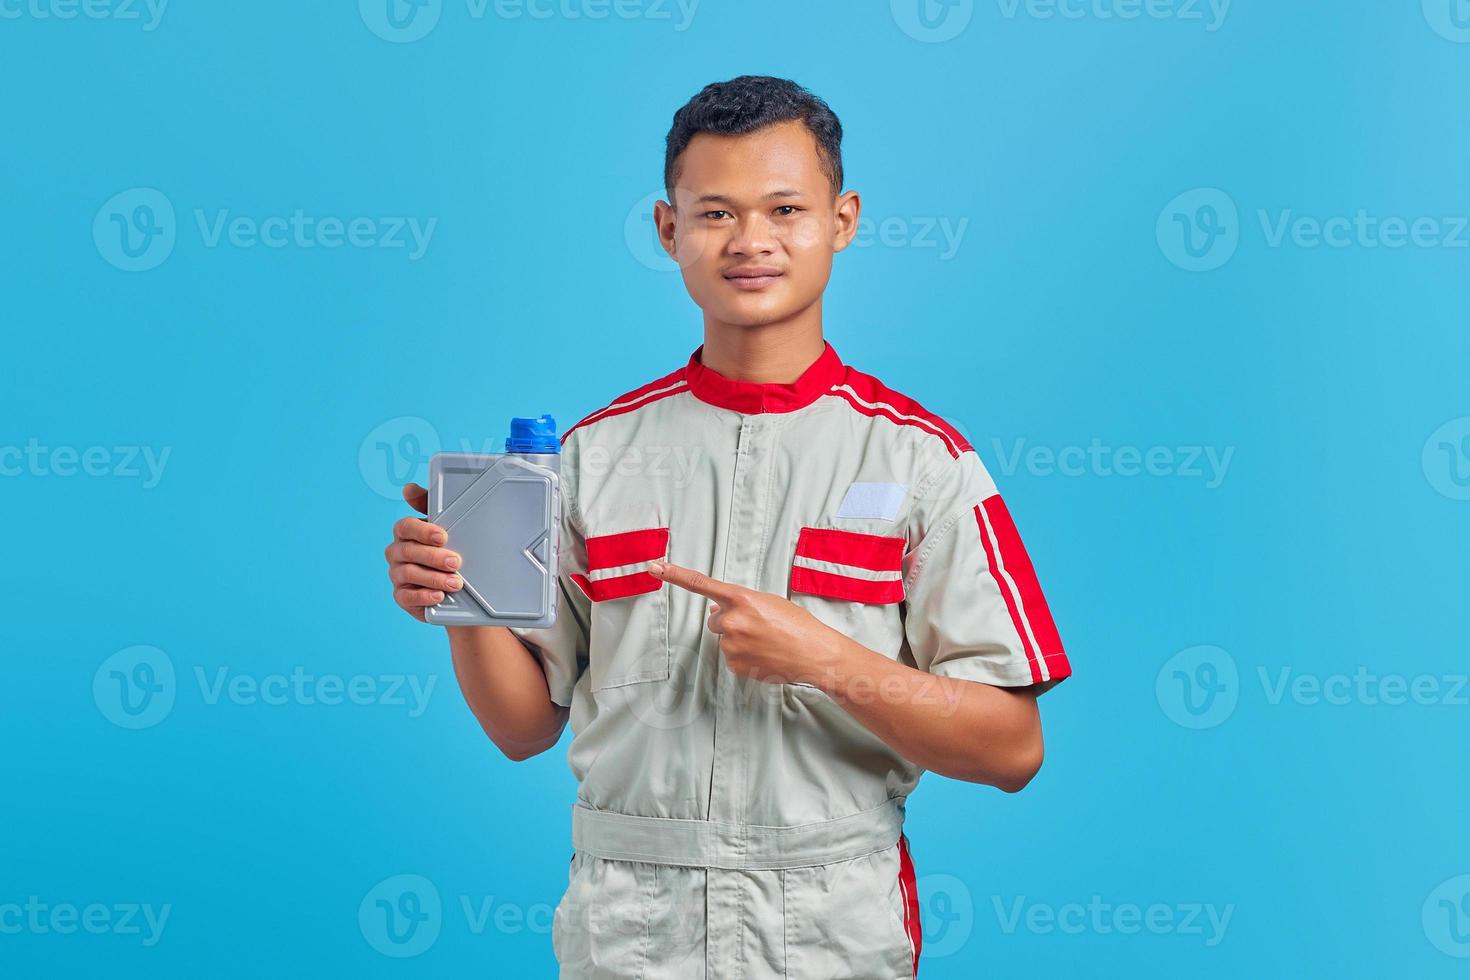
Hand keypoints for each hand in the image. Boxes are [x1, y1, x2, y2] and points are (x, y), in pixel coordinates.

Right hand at [385, 482, 463, 622]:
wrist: (456, 585)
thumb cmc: (446, 549)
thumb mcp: (444, 525)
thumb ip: (429, 505)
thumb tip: (408, 488)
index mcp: (406, 533)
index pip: (405, 527)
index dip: (422, 531)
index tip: (442, 536)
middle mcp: (398, 553)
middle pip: (408, 551)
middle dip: (433, 557)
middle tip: (456, 561)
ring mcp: (398, 575)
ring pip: (408, 574)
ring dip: (433, 578)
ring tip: (455, 582)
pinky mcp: (402, 596)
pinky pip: (405, 597)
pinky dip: (423, 596)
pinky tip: (438, 595)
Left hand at [646, 560, 839, 684]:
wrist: (815, 655)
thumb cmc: (797, 625)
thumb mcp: (769, 603)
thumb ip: (739, 603)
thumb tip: (714, 610)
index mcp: (741, 599)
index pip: (700, 583)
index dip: (674, 575)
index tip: (654, 568)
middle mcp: (732, 621)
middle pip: (715, 620)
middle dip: (730, 622)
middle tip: (758, 627)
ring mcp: (731, 645)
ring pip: (724, 640)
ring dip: (740, 640)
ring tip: (767, 642)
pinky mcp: (735, 665)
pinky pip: (732, 658)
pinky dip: (745, 657)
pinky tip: (765, 655)